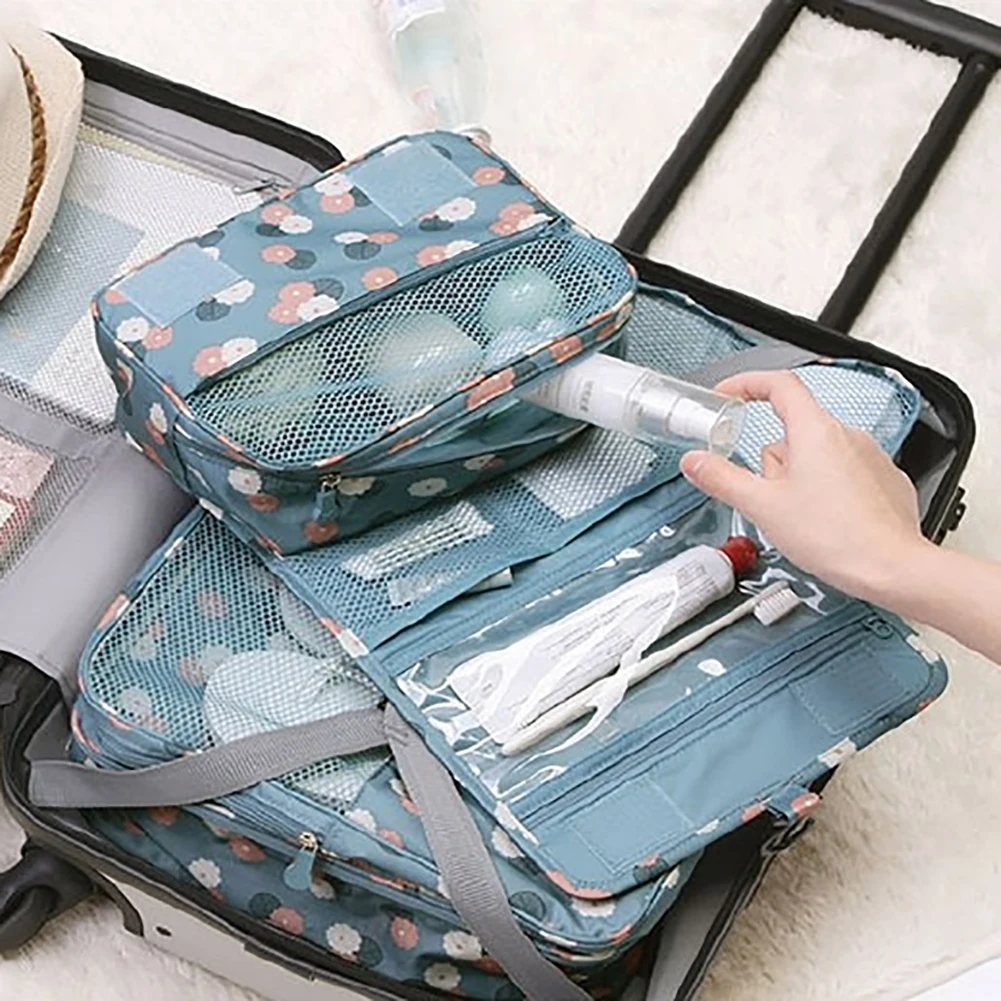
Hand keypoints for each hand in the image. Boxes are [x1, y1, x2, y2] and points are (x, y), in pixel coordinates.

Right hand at [680, 370, 929, 603]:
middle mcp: (846, 435)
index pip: (778, 385)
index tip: (729, 394)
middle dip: (773, 461)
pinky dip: (828, 490)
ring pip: (816, 454)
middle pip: (792, 431)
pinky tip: (827, 521)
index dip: (747, 384)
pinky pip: (843, 472)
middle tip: (771, 499)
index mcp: (815, 432)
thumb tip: (695, 461)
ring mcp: (869, 456)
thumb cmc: (836, 537)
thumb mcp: (762, 507)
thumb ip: (723, 479)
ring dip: (799, 478)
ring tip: (802, 517)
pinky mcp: (883, 479)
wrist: (892, 568)